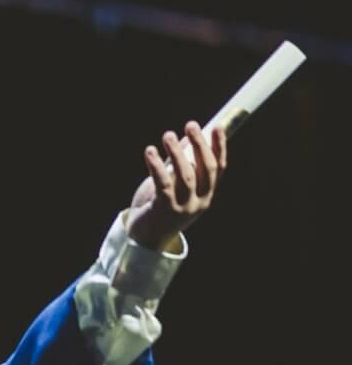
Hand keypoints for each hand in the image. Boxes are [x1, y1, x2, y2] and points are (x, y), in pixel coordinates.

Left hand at [127, 121, 226, 249]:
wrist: (145, 240)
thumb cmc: (159, 208)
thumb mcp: (174, 186)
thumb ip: (180, 165)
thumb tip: (184, 138)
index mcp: (206, 195)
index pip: (218, 168)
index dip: (220, 147)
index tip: (217, 127)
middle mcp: (199, 202)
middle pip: (205, 169)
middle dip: (200, 144)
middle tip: (191, 125)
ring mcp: (183, 207)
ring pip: (185, 175)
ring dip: (177, 152)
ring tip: (167, 135)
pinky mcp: (165, 209)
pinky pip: (163, 183)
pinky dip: (157, 165)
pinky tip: (150, 152)